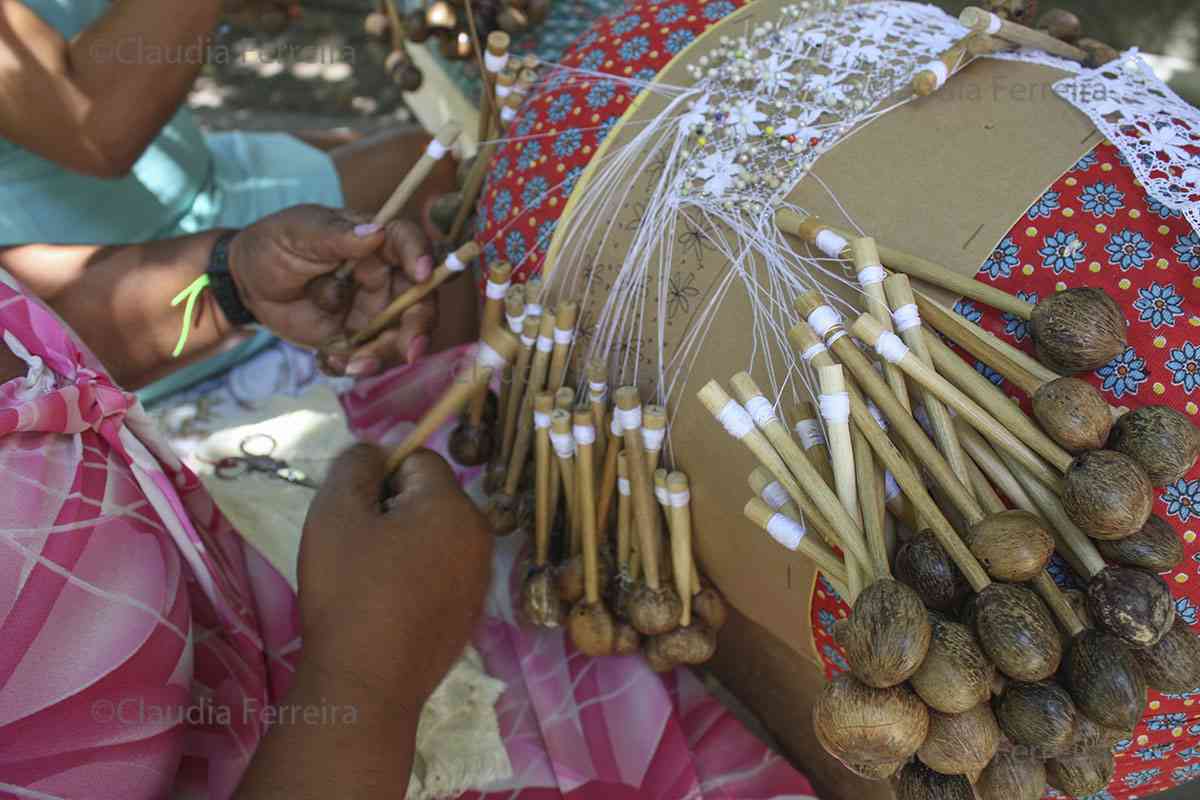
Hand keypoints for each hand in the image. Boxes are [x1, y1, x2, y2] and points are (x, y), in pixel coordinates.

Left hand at [228, 205, 437, 377]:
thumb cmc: (274, 245)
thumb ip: (335, 235)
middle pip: (419, 300)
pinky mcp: (358, 339)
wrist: (248, 285)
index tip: (421, 275)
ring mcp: (374, 311)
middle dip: (419, 327)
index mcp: (376, 242)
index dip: (422, 256)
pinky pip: (367, 358)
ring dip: (382, 355)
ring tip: (350, 364)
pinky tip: (328, 363)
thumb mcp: (297, 232)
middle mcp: (384, 277)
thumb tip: (375, 232)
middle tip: (410, 350)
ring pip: (398, 337)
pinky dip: (352, 366)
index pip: (408, 242)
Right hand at [297, 445, 492, 709]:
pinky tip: (386, 606)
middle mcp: (480, 537)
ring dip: (403, 544)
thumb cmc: (348, 591)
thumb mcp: (336, 511)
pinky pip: (439, 574)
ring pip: (434, 537)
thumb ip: (356, 464)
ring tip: (368, 579)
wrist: (365, 684)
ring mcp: (479, 579)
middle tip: (357, 546)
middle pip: (431, 498)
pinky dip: (414, 578)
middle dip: (393, 510)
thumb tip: (377, 450)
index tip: (354, 512)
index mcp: (455, 506)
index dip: (380, 477)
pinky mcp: (469, 613)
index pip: (419, 460)